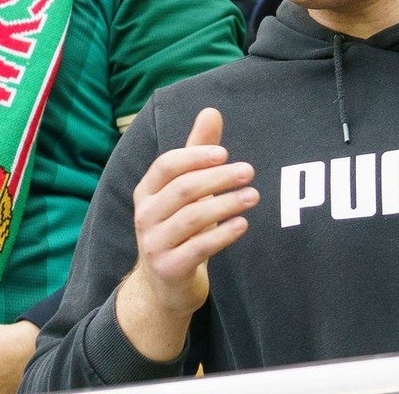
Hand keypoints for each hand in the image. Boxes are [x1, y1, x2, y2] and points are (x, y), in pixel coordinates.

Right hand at [117, 108, 255, 362]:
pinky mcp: (170, 268)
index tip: (225, 153)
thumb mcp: (184, 191)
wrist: (163, 286)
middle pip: (183, 189)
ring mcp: (155, 243)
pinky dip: (223, 234)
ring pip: (193, 217)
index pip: (166, 166)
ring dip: (226, 204)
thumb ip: (197, 152)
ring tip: (252, 196)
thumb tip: (211, 111)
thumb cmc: (178, 228)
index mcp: (146, 192)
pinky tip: (243, 224)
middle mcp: (145, 216)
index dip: (195, 157)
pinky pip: (199, 247)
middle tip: (249, 171)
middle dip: (218, 178)